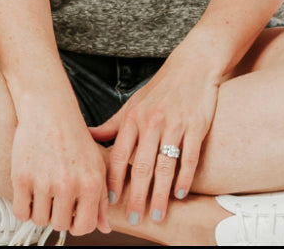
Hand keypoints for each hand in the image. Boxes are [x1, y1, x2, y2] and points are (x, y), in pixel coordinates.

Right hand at [11, 103, 109, 236]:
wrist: (49, 110)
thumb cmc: (74, 137)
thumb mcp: (97, 164)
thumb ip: (101, 199)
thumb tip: (104, 228)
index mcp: (91, 183)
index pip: (84, 227)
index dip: (76, 222)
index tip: (72, 211)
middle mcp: (69, 184)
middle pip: (59, 225)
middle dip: (57, 214)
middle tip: (56, 196)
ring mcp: (44, 181)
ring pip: (39, 220)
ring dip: (40, 210)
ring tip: (44, 189)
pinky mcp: (22, 177)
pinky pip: (20, 212)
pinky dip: (24, 206)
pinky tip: (31, 190)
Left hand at [91, 46, 219, 226]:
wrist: (193, 65)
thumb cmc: (161, 88)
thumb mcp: (133, 103)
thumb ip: (113, 125)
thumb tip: (87, 136)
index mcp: (134, 117)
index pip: (120, 154)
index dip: (114, 180)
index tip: (110, 202)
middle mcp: (152, 121)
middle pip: (141, 165)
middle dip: (136, 195)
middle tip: (134, 218)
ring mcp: (175, 124)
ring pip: (165, 165)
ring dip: (161, 193)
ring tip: (158, 214)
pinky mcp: (196, 125)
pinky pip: (189, 157)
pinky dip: (185, 177)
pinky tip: (180, 193)